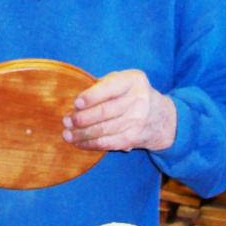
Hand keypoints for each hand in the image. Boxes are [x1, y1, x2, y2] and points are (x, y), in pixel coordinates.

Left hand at [61, 69, 176, 152]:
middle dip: (83, 118)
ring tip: (67, 134)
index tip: (76, 103)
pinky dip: (91, 144)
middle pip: (106, 112)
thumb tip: (75, 103)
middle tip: (66, 121)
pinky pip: (109, 143)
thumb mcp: (121, 81)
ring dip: (83, 134)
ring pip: (105, 130)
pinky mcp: (134, 138)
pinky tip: (79, 143)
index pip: (110, 88)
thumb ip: (101, 86)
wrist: (159, 116)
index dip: (92, 96)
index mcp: (133, 80)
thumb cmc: (129, 94)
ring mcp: (138, 120)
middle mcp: (139, 99)